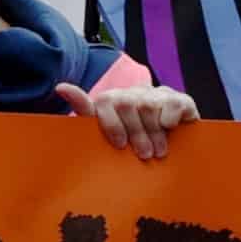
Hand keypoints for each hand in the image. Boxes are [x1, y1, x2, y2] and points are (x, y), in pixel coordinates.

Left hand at [84, 80, 200, 163]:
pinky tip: (171, 129)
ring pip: (150, 105)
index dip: (111, 123)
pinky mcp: (179, 99)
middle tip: (144, 155)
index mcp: (112, 100)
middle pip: (129, 104)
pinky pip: (175, 103)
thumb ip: (84, 109)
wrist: (165, 140)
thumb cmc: (127, 139)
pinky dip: (171, 117)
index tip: (119, 145)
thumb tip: (61, 86)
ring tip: (158, 152)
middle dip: (136, 133)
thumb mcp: (102, 131)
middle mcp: (133, 93)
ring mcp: (156, 95)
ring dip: (155, 133)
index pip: (104, 102)